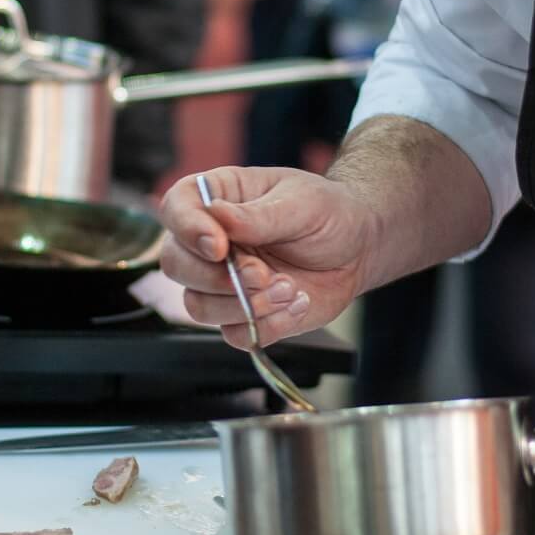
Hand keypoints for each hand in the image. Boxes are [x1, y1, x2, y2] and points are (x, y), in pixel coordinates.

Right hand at [158, 165, 377, 348]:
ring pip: (198, 307)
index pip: (175, 209)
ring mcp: (223, 282)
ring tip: (289, 287)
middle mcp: (211, 242)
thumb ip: (258, 216)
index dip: (188, 230)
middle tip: (263, 274)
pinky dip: (267, 325)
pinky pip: (235, 334)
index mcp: (218, 200)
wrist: (358, 248)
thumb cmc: (327, 213)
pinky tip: (297, 303)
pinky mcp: (243, 316)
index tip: (219, 246)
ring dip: (245, 305)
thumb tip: (217, 217)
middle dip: (217, 278)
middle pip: (176, 265)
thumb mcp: (301, 203)